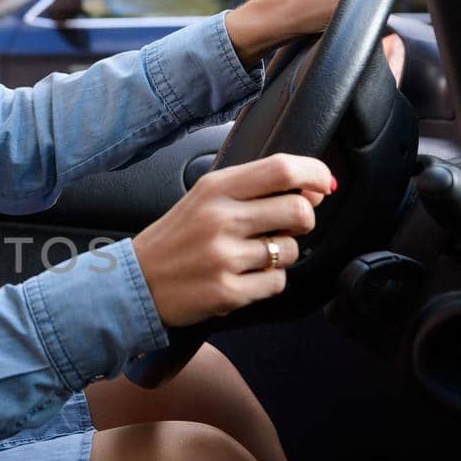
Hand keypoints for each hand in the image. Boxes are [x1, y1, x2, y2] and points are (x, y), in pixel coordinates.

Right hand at [133, 154, 334, 327]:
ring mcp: (224, 257)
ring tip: (252, 256)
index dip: (314, 174)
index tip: (324, 184)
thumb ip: (252, 188)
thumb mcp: (205, 198)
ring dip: (281, 254)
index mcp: (216, 188)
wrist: (136, 282)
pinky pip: (277, 283)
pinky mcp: (228, 291)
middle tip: (287, 226)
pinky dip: (268, 282)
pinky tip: (243, 277)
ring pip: (290, 250)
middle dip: (304, 220)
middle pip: (299, 210)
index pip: (282, 168)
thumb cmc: (176, 238)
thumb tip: (313, 188)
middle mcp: (220, 219)